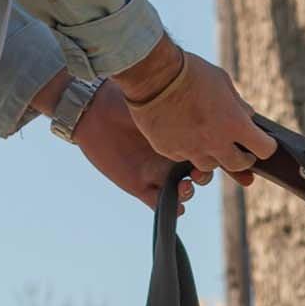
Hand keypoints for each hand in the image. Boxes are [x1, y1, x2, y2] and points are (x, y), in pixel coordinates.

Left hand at [71, 79, 210, 213]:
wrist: (91, 110)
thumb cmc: (121, 98)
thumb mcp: (152, 98)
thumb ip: (175, 105)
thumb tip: (198, 97)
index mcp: (176, 134)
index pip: (203, 149)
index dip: (211, 154)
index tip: (212, 152)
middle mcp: (169, 155)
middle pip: (198, 173)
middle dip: (203, 176)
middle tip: (198, 172)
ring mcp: (156, 172)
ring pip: (183, 191)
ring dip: (188, 193)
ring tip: (185, 186)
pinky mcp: (140, 186)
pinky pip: (160, 203)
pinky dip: (172, 208)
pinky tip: (176, 205)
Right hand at [114, 38, 274, 185]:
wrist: (152, 73)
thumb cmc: (191, 71)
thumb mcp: (222, 81)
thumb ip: (237, 103)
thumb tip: (247, 116)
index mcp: (234, 124)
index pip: (264, 148)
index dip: (266, 146)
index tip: (264, 142)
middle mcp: (215, 143)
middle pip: (238, 165)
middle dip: (244, 159)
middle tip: (243, 153)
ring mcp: (192, 150)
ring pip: (210, 166)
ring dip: (214, 156)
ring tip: (211, 142)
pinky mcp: (171, 151)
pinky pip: (184, 157)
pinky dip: (188, 149)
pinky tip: (184, 134)